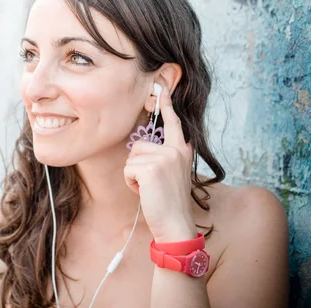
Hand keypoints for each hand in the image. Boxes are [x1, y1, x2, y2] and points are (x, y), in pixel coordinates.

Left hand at [124, 87, 196, 242]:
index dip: (166, 105)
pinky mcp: (151, 168)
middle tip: (152, 184)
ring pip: (131, 157)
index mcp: (182, 150)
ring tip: (149, 188)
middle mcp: (176, 150)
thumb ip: (169, 156)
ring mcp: (164, 158)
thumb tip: (159, 144)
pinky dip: (131, 183)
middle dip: (137, 165)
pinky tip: (145, 192)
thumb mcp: (175, 174)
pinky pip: (128, 169)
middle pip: (139, 145)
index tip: (161, 86)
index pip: (173, 123)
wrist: (175, 224)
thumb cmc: (170, 202)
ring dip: (133, 175)